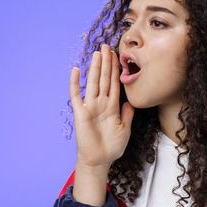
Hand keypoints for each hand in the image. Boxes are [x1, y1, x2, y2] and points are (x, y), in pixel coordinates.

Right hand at [69, 44, 135, 171]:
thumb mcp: (125, 129)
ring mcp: (90, 107)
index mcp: (112, 106)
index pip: (114, 83)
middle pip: (104, 79)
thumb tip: (131, 101)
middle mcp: (101, 103)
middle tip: (106, 46)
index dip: (116, 69)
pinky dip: (75, 83)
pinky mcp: (81, 113)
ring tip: (97, 53)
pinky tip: (76, 70)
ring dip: (95, 68)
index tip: (117, 55)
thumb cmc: (111, 147)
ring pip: (93, 83)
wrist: (99, 160)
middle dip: (106, 63)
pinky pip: (77, 96)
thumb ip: (127, 114)